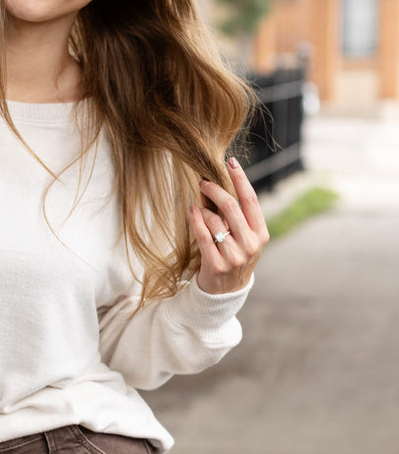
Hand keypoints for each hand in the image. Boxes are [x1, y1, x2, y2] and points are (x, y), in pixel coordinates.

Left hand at [189, 157, 269, 293]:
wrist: (226, 292)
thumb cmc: (233, 256)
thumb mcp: (243, 237)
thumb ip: (235, 215)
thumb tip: (216, 184)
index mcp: (261, 234)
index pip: (251, 200)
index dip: (240, 178)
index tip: (230, 161)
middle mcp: (251, 245)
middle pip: (231, 206)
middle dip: (215, 189)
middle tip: (203, 182)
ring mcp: (234, 256)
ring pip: (214, 220)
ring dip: (203, 210)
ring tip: (199, 210)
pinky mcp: (216, 265)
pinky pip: (203, 235)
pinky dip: (196, 219)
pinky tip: (191, 209)